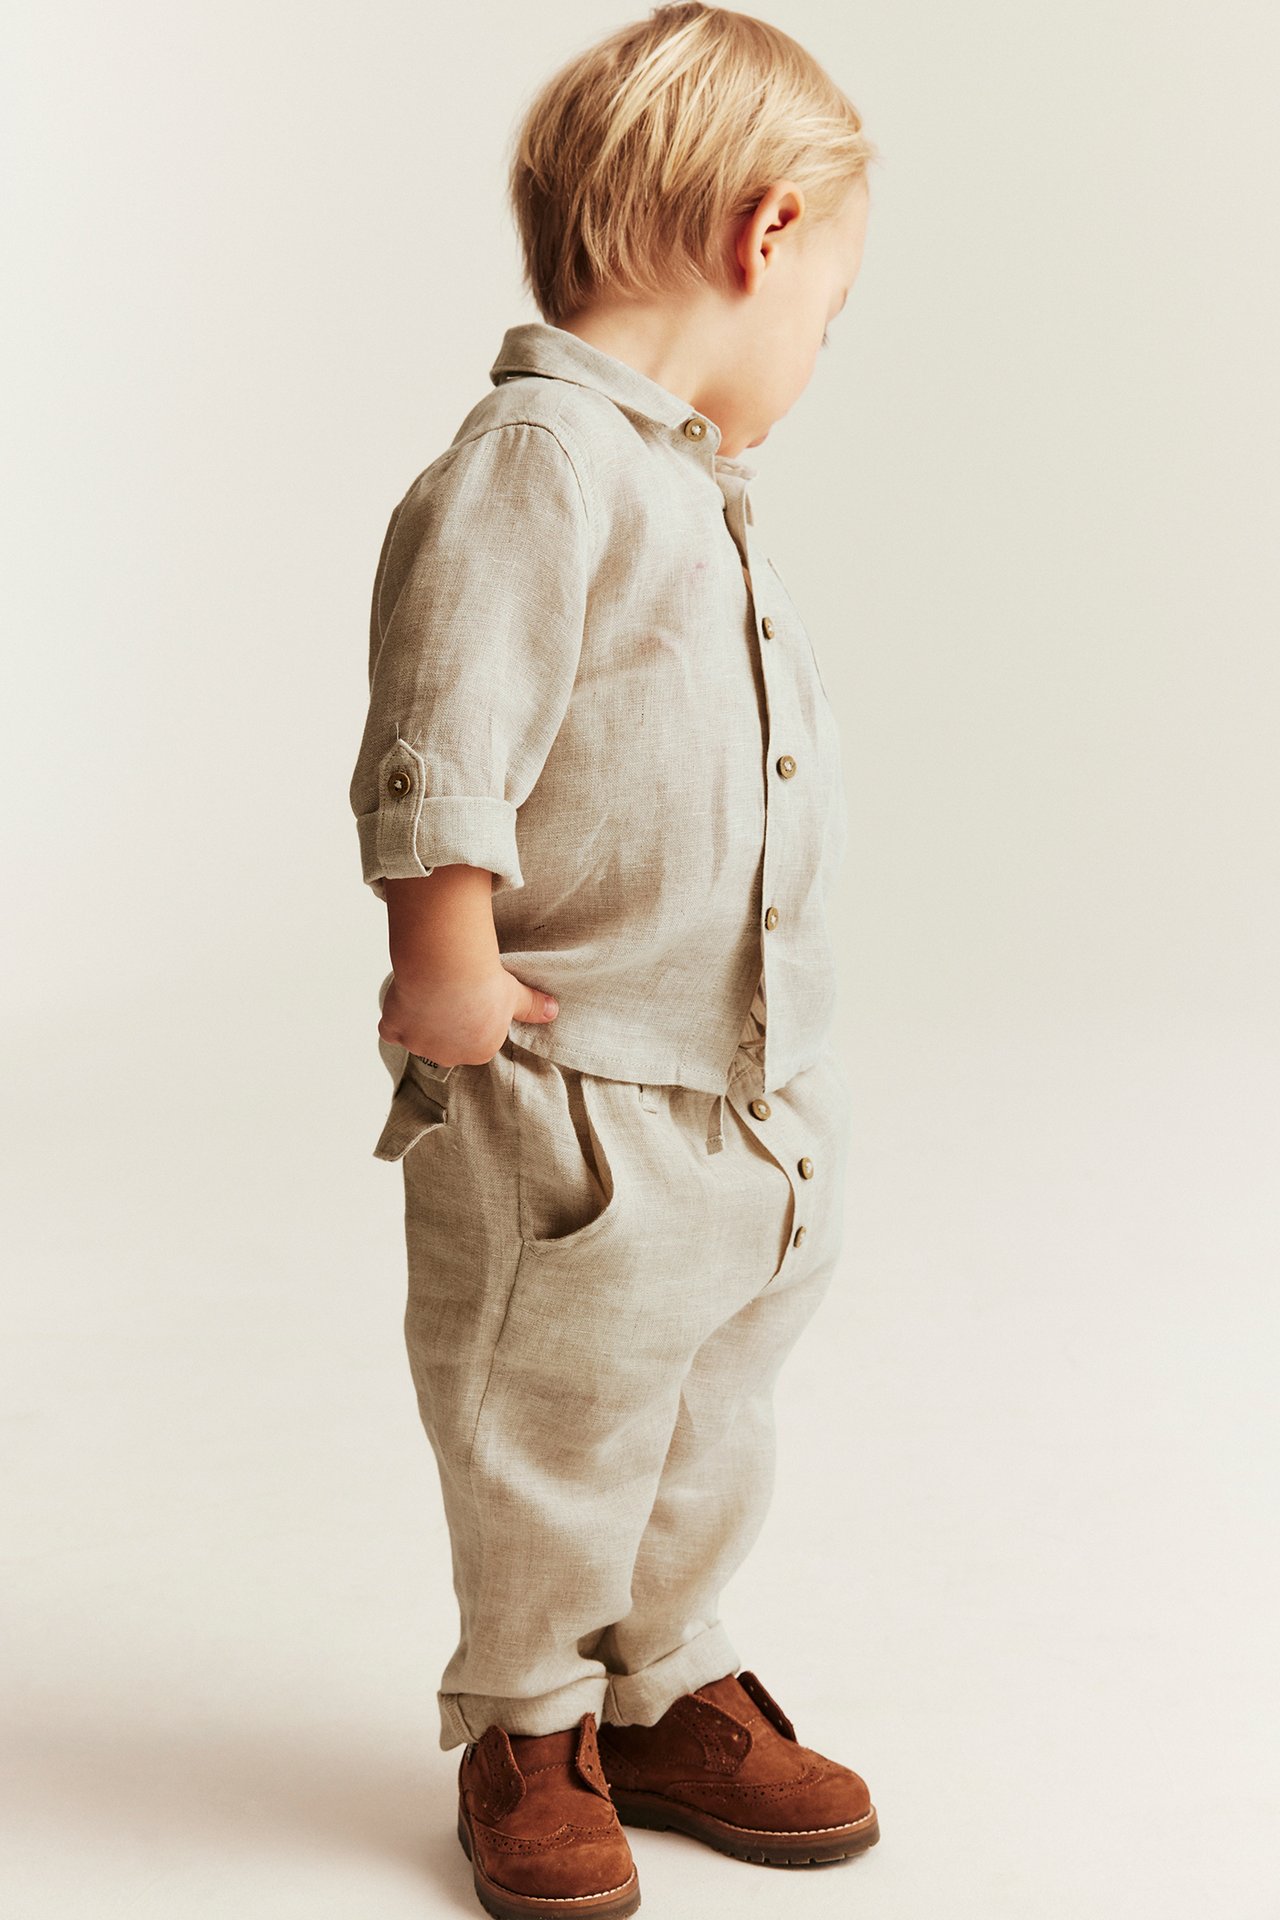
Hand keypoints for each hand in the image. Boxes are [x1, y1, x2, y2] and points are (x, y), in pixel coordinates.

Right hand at [378, 964, 558, 1067]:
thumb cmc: (484, 980)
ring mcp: (419, 1045)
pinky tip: (403, 999)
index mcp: (480, 1052)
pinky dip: (393, 1016)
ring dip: (418, 1020)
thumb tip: (553, 1011)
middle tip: (447, 994)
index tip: (469, 1000)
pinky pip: (390, 1029)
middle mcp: (448, 1056)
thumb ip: (532, 1006)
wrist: (448, 966)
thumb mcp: (516, 993)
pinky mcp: (395, 1030)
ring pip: (415, 1037)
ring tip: (427, 991)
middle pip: (444, 1045)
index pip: (474, 1043)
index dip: (470, 1021)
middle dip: (444, 1025)